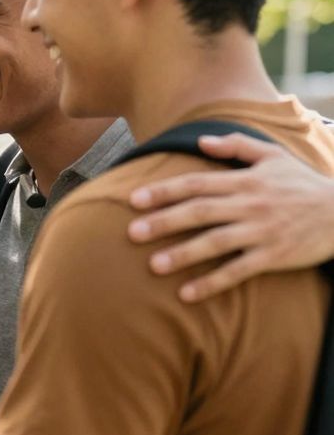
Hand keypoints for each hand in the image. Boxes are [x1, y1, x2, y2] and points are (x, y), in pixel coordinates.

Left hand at [127, 133, 333, 300]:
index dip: (164, 191)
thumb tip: (200, 141)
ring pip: (216, 242)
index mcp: (245, 181)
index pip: (196, 184)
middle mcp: (249, 204)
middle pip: (199, 212)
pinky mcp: (274, 256)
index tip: (134, 200)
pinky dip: (213, 283)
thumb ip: (236, 146)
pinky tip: (187, 293)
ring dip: (183, 254)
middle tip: (132, 233)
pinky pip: (238, 271)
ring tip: (154, 265)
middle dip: (164, 222)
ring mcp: (261, 231)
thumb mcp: (273, 156)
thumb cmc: (303, 183)